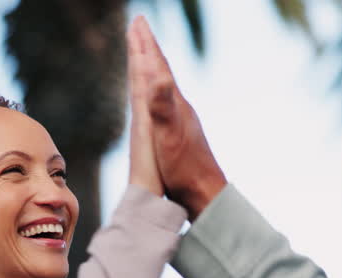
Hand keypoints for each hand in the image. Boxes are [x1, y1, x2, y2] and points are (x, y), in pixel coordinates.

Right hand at [128, 17, 225, 218]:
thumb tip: (157, 76)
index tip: (136, 21)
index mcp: (174, 104)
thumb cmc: (184, 169)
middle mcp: (178, 107)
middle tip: (138, 25)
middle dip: (148, 46)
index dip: (145, 44)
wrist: (204, 192)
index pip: (157, 67)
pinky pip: (163, 101)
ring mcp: (180, 119)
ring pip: (162, 84)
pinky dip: (156, 89)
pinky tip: (158, 96)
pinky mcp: (179, 133)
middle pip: (160, 69)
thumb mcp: (168, 137)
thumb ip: (162, 107)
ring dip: (152, 65)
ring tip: (144, 54)